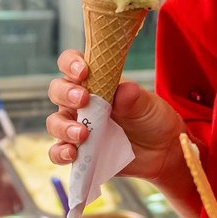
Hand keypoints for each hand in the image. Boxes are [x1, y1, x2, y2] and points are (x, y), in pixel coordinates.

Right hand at [45, 49, 184, 179]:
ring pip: (54, 122)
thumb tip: (124, 90)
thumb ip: (135, 98)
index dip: (71, 63)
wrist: (161, 152)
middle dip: (66, 93)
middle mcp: (80, 103)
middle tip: (83, 99)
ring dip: (63, 127)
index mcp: (95, 82)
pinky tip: (73, 154)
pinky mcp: (77, 151)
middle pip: (57, 90)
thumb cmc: (152, 120)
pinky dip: (60, 153)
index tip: (83, 71)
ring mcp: (76, 127)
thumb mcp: (150, 106)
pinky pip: (57, 152)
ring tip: (83, 134)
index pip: (72, 64)